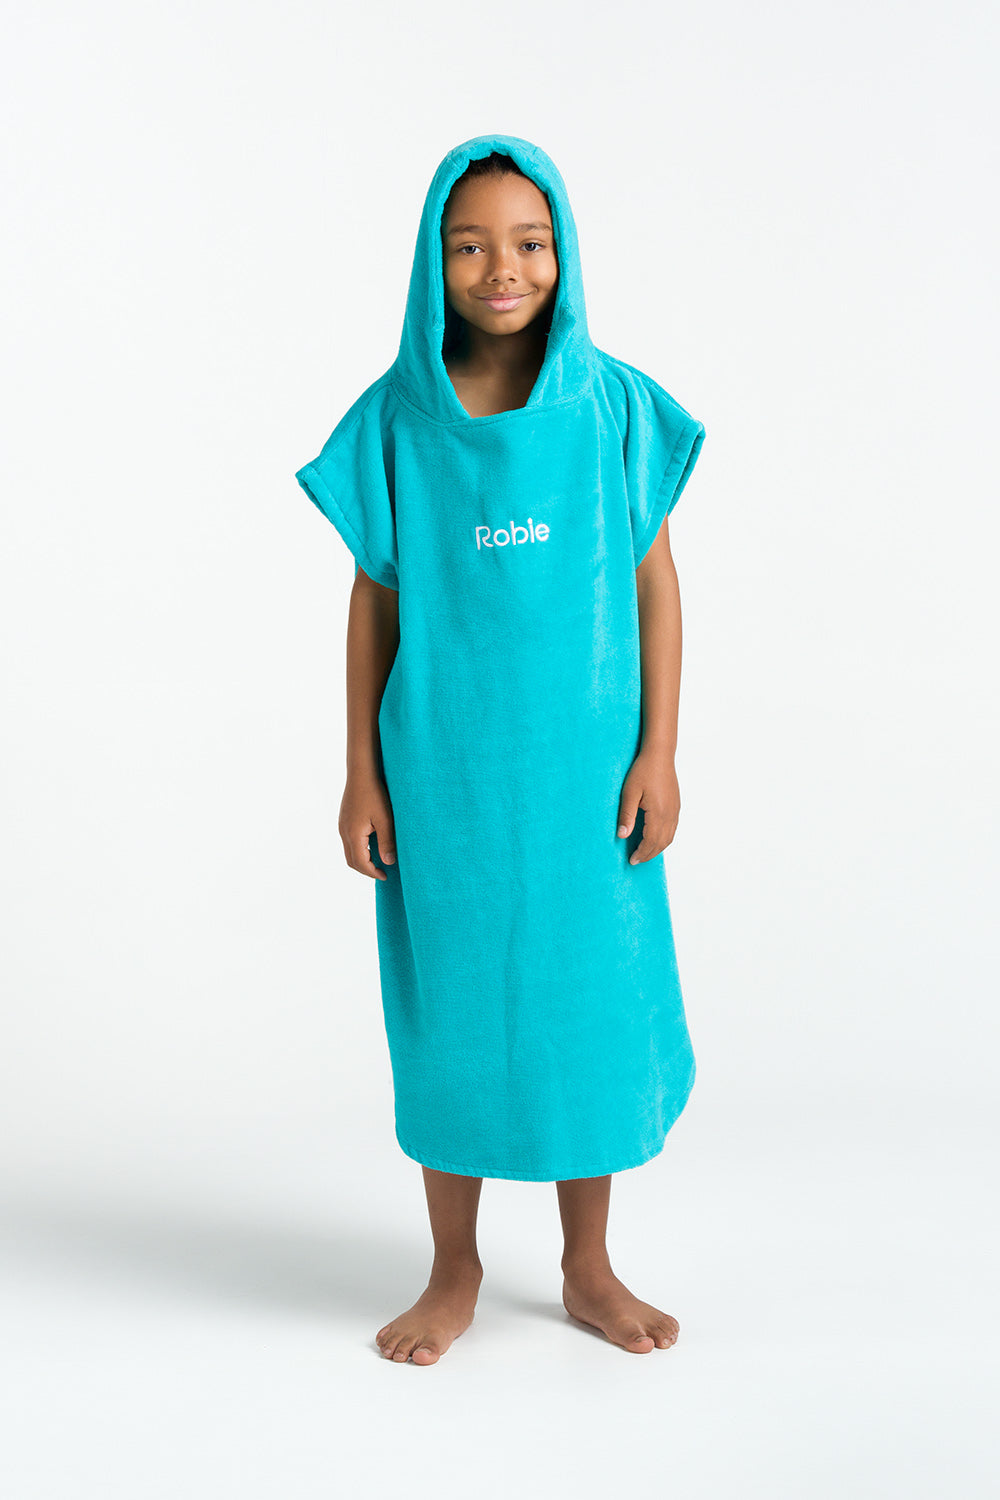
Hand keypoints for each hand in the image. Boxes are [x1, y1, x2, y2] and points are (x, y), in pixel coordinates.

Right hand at [339, 770, 396, 880]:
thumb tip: (388, 862)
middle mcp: (344, 832)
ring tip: (378, 861)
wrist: (361, 773)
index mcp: (353, 835)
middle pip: (352, 861)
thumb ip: (387, 842)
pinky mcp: (344, 819)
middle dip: (366, 870)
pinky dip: (359, 850)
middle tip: (382, 872)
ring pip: (349, 851)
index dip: (373, 873)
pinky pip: (349, 841)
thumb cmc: (375, 794)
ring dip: (362, 860)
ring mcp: (342, 825)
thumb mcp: (385, 819)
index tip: (385, 876)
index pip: (360, 863)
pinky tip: (371, 845)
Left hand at [616, 747, 679, 863]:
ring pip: (669, 837)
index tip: (632, 860)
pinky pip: (673, 828)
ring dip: (658, 848)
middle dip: (649, 854)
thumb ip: (626, 815)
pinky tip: (656, 838)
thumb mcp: (629, 793)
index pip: (651, 841)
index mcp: (658, 813)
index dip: (642, 853)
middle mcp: (670, 814)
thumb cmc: (643, 771)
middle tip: (636, 860)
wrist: (660, 755)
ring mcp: (675, 810)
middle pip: (662, 842)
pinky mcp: (676, 805)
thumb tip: (622, 835)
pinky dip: (665, 838)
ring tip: (645, 853)